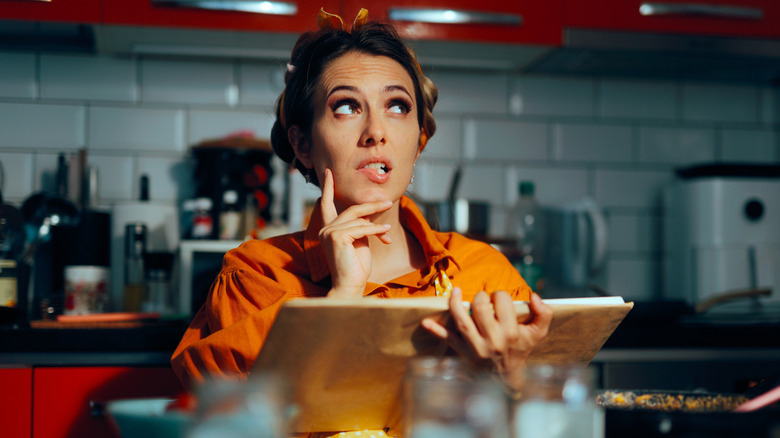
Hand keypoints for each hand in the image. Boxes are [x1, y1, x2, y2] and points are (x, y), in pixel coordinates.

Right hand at [319, 169, 392, 297]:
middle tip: (388, 202)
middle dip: (371, 206)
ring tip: (387, 233)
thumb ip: (360, 226)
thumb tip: (369, 214)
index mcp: (328, 229)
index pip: (326, 204)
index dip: (328, 187)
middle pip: (352, 210)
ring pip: (359, 221)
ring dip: (376, 227)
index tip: (328, 172)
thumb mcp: (359, 241)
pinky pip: (361, 229)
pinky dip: (375, 231)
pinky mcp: (337, 237)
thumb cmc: (356, 267)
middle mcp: (325, 229)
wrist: (350, 285)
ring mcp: (329, 232)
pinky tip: (386, 236)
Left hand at [421, 288, 552, 390]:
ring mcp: (476, 346)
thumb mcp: (538, 334)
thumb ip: (544, 313)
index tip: (500, 299)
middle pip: (480, 308)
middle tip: (483, 298)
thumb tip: (534, 295)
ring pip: (462, 321)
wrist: (505, 377)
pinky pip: (447, 340)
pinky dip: (436, 331)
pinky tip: (425, 322)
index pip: (502, 301)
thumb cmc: (521, 349)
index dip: (500, 295)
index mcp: (511, 332)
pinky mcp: (463, 352)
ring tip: (455, 291)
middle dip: (480, 296)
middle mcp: (493, 340)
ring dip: (455, 304)